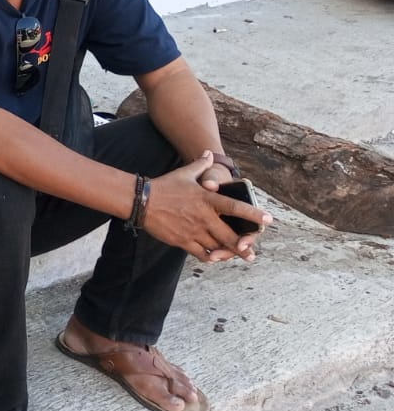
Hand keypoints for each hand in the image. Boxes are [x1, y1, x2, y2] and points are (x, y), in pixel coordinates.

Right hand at [142, 151, 270, 262]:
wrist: (141, 200)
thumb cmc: (165, 186)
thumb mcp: (184, 173)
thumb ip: (201, 165)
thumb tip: (208, 153)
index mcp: (207, 199)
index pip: (236, 207)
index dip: (253, 215)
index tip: (268, 221)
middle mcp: (204, 217)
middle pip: (230, 236)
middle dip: (243, 247)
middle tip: (251, 254)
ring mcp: (193, 230)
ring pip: (217, 247)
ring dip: (227, 254)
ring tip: (234, 257)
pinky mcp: (182, 240)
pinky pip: (201, 253)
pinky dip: (209, 256)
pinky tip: (213, 257)